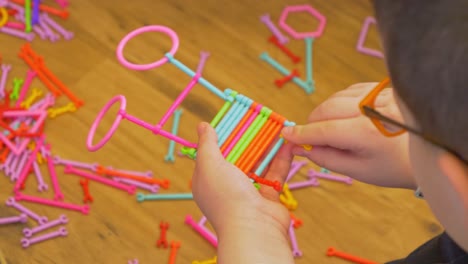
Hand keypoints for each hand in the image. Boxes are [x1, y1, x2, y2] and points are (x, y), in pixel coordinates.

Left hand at [192, 122, 294, 263]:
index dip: (221, 136)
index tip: (232, 120)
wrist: (254, 229)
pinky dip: (281, 158)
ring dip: (267, 146)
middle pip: (237, 156)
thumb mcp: (209, 164)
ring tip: (276, 127)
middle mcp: (226, 185)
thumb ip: (207, 144)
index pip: (211, 154)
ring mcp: (248, 191)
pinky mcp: (268, 196)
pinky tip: (288, 142)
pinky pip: (274, 173)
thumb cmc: (226, 197)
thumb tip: (203, 126)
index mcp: (207, 179)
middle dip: (248, 138)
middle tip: (258, 119)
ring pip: (258, 163)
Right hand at [282, 83, 415, 188]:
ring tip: (331, 130)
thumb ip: (327, 159)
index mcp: (365, 133)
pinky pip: (349, 91)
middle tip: (311, 140)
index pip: (322, 130)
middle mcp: (370, 109)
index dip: (300, 134)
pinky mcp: (381, 88)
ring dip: (325, 113)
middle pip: (325, 109)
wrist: (428, 153)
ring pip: (335, 98)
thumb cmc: (393, 166)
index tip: (285, 135)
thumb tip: (302, 148)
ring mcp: (377, 95)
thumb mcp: (359, 171)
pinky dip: (339, 102)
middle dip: (312, 124)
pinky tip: (344, 115)